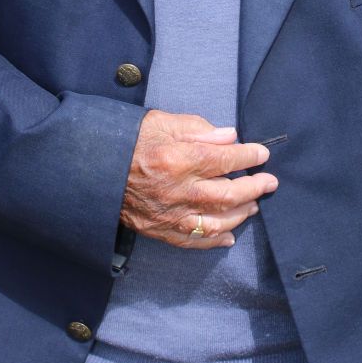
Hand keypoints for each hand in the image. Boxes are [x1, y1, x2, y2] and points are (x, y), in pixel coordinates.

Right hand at [121, 110, 278, 248]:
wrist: (92, 169)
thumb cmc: (126, 140)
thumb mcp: (160, 122)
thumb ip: (198, 129)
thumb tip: (230, 137)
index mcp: (178, 159)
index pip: (225, 160)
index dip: (248, 157)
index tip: (261, 154)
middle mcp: (177, 190)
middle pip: (228, 194)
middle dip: (254, 188)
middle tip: (269, 182)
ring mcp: (169, 214)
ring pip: (216, 221)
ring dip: (240, 214)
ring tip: (254, 205)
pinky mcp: (159, 230)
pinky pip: (193, 240)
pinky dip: (214, 241)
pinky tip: (229, 236)